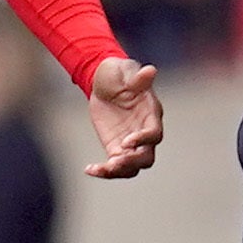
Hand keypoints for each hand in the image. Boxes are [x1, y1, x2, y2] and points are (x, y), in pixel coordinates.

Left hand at [83, 56, 161, 177]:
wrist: (104, 82)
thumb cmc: (118, 73)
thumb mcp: (124, 71)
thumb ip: (137, 77)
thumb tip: (150, 70)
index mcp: (151, 113)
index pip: (154, 133)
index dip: (143, 140)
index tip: (126, 142)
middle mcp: (144, 132)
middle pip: (147, 156)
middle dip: (133, 162)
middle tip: (115, 162)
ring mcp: (131, 143)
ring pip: (132, 166)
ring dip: (119, 171)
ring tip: (101, 169)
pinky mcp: (117, 148)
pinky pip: (114, 166)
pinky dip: (104, 171)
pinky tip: (88, 169)